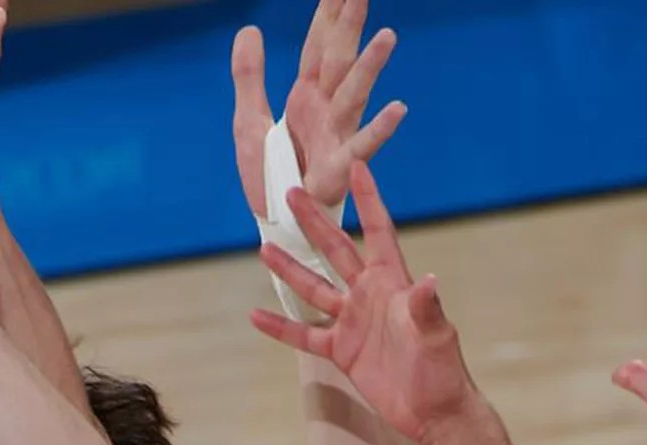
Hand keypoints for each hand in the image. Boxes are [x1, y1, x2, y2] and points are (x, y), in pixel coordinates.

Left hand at [231, 0, 405, 220]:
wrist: (278, 222)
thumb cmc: (270, 175)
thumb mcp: (247, 119)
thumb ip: (249, 75)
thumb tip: (249, 28)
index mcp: (306, 95)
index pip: (319, 44)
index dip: (328, 12)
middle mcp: (326, 109)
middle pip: (340, 58)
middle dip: (351, 24)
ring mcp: (336, 135)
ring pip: (354, 93)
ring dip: (370, 66)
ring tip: (387, 35)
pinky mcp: (339, 167)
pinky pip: (362, 145)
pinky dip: (380, 129)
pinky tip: (399, 109)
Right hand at [253, 163, 473, 444]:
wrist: (434, 413)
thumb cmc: (442, 370)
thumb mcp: (435, 335)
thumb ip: (426, 308)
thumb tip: (430, 281)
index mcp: (393, 282)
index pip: (379, 232)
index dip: (369, 200)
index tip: (357, 166)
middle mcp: (370, 295)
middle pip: (337, 250)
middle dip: (315, 222)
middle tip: (292, 193)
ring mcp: (353, 322)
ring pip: (314, 289)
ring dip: (290, 269)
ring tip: (265, 247)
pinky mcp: (342, 351)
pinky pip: (305, 335)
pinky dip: (281, 327)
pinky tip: (255, 316)